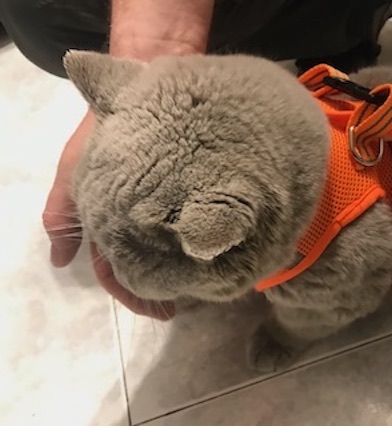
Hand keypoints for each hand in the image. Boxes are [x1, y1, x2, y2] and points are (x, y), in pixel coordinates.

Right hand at [42, 0, 212, 318]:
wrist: (144, 83)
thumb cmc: (109, 128)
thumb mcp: (78, 167)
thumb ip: (64, 211)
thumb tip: (59, 260)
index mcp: (108, 218)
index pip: (115, 267)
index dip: (131, 290)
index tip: (157, 308)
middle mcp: (135, 215)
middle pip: (143, 264)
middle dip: (156, 288)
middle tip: (178, 307)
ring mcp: (159, 204)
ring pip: (165, 249)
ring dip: (175, 271)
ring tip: (196, 288)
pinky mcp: (184, 191)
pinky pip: (187, 224)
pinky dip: (193, 244)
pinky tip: (211, 256)